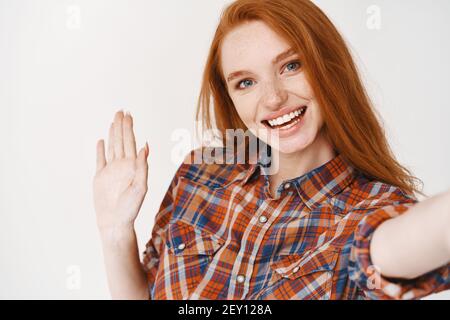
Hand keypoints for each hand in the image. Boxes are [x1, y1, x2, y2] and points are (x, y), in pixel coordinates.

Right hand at [93, 110, 148, 232]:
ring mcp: (111, 170)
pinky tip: (101, 141)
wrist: (115, 222)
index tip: (128, 114)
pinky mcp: (100, 177)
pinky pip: (100, 160)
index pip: (131, 141)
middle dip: (121, 125)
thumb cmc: (130, 208)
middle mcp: (122, 165)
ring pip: (112, 146)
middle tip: (121, 111)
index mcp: (132, 165)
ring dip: (112, 133)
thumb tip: (145, 147)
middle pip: (121, 140)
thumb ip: (143, 167)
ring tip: (113, 120)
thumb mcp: (140, 186)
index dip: (129, 127)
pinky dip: (100, 150)